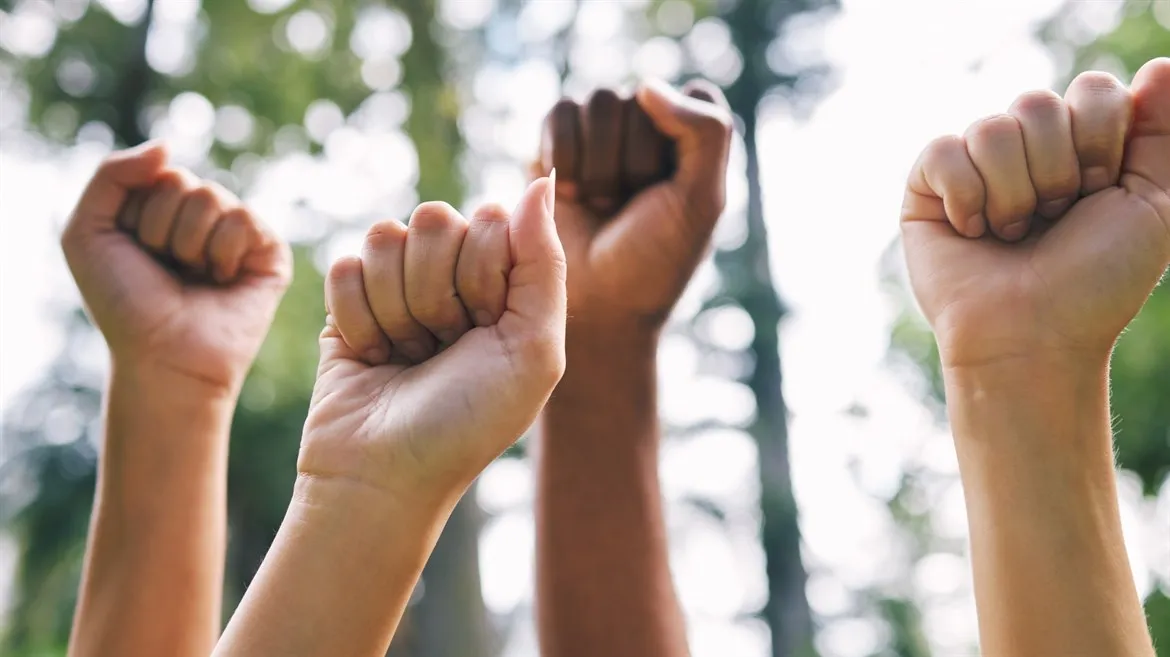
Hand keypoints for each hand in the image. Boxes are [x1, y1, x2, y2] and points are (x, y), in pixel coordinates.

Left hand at [61, 143, 291, 394]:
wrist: (162, 357)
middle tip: (168, 269)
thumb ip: (111, 174)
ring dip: (191, 245)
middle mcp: (202, 217)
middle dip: (164, 230)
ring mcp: (238, 234)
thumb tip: (167, 145)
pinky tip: (223, 281)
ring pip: (214, 198)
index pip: (156, 173)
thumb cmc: (124, 304)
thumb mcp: (87, 231)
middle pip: (184, 182)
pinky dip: (224, 253)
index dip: (138, 216)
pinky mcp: (269, 253)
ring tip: (195, 278)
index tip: (138, 254)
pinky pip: (246, 219)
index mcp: (162, 208)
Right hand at [298, 177, 565, 501]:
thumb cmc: (468, 423)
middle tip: (442, 347)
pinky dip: (357, 320)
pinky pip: (343, 265)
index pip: (490, 218)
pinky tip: (373, 358)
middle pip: (435, 218)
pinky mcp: (347, 300)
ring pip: (384, 235)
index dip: (483, 273)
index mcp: (506, 282)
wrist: (385, 477)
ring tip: (408, 356)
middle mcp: (453, 276)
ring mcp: (398, 284)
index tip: (485, 328)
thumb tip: (540, 179)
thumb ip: (545, 261)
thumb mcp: (535, 350)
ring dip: (396, 309)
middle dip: (436, 292)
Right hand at [535, 79, 732, 335]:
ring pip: (598, 102)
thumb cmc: (655, 260)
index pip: (694, 97)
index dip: (680, 146)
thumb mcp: (703, 201)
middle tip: (630, 208)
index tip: (673, 194)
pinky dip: (563, 157)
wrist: (597, 305)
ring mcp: (602, 131)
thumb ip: (705, 132)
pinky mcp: (558, 142)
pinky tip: (570, 195)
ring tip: (601, 204)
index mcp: (695, 138)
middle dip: (633, 163)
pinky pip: (560, 114)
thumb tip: (646, 87)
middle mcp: (650, 126)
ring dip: (598, 165)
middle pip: (639, 100)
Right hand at [901, 58, 1169, 370]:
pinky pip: (942, 151)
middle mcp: (1025, 152)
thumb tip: (1158, 65)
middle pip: (1037, 103)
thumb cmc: (1095, 284)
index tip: (1098, 194)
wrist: (1034, 338)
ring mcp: (973, 168)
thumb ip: (1161, 132)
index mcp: (1079, 147)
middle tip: (1054, 220)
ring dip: (1013, 194)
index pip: (1090, 90)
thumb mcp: (1154, 204)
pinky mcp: (926, 189)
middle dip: (1055, 170)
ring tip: (1012, 233)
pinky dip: (964, 196)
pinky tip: (971, 232)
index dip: (1099, 139)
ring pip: (991, 127)